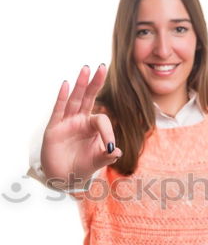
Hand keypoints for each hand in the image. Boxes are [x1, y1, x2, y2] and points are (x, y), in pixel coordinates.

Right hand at [40, 64, 122, 189]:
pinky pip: (58, 110)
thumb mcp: (97, 162)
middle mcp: (80, 120)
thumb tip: (117, 152)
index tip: (110, 148)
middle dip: (95, 83)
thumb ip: (106, 156)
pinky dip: (62, 98)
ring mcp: (67, 122)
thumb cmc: (82, 166)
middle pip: (88, 98)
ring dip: (80, 85)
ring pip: (74, 100)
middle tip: (102, 67)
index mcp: (92, 126)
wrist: (64, 177)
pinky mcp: (54, 128)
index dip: (108, 132)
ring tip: (86, 69)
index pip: (102, 120)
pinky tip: (66, 85)